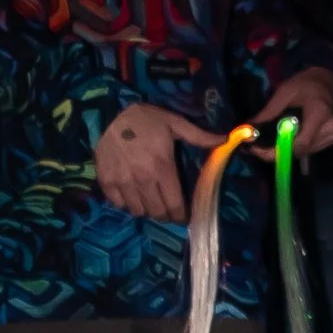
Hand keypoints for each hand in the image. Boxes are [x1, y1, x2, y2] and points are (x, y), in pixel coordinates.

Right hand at [95, 99, 218, 222]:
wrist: (109, 114)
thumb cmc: (146, 119)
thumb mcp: (176, 123)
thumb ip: (200, 136)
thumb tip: (227, 140)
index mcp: (162, 167)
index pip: (174, 204)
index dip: (180, 216)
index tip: (184, 218)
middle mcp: (142, 178)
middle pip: (156, 212)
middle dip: (166, 215)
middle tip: (169, 211)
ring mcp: (122, 181)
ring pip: (138, 211)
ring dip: (147, 210)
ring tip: (151, 202)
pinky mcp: (106, 181)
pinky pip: (119, 205)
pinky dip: (127, 204)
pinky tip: (133, 195)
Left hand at [255, 65, 332, 161]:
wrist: (328, 80)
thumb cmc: (306, 83)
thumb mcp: (284, 92)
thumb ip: (269, 112)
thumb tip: (249, 129)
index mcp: (320, 114)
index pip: (300, 142)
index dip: (277, 150)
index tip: (257, 149)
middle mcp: (329, 129)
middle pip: (300, 150)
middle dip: (276, 152)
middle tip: (257, 148)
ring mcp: (332, 135)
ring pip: (304, 152)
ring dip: (285, 151)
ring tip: (267, 144)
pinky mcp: (331, 138)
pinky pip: (310, 149)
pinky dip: (295, 147)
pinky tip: (284, 140)